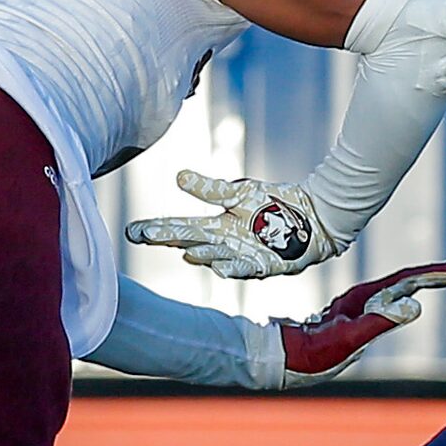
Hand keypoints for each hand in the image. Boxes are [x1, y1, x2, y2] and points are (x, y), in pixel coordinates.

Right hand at [126, 169, 339, 278]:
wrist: (312, 216)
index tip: (133, 230)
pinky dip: (231, 268)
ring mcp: (242, 257)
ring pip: (214, 257)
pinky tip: (218, 265)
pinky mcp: (264, 265)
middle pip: (190, 242)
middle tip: (144, 236)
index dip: (156, 229)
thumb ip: (210, 189)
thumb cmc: (275, 204)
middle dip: (166, 239)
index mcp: (215, 227)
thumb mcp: (239, 192)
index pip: (179, 228)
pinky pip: (244, 269)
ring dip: (200, 254)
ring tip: (185, 249)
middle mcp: (223, 244)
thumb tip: (178, 176)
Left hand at [280, 259, 445, 379]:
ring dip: (430, 277)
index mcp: (368, 296)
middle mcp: (367, 294)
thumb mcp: (350, 339)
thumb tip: (415, 305)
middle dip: (442, 272)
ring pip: (404, 284)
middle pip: (411, 277)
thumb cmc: (316, 352)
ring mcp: (365, 303)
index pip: (412, 279)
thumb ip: (381, 321)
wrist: (287, 356)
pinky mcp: (362, 312)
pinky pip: (395, 295)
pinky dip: (414, 289)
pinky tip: (417, 291)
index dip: (441, 275)